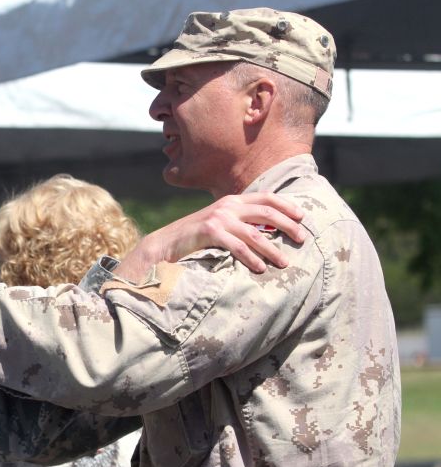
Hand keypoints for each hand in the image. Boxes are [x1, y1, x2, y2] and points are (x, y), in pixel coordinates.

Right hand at [116, 192, 304, 280]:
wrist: (164, 244)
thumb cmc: (194, 238)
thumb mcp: (218, 224)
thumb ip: (238, 222)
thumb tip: (265, 232)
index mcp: (232, 201)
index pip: (266, 198)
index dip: (287, 206)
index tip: (302, 217)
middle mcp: (227, 206)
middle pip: (266, 213)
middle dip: (288, 226)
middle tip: (301, 239)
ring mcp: (218, 218)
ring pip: (255, 234)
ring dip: (273, 249)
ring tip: (284, 262)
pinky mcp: (209, 232)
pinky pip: (237, 246)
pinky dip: (251, 258)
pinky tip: (260, 268)